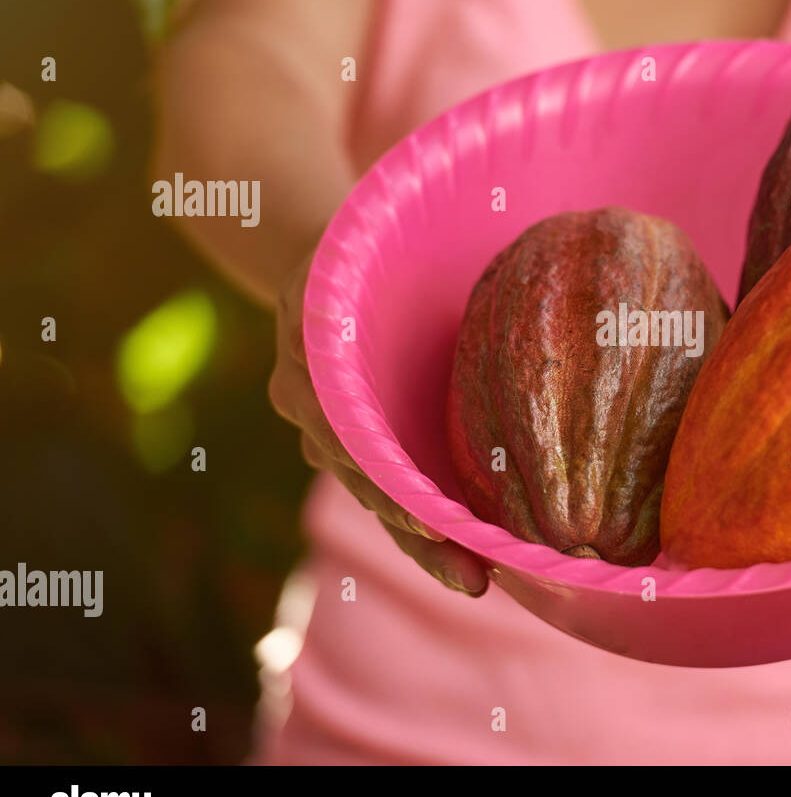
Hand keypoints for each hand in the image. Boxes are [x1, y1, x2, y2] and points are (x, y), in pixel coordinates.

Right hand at [269, 252, 488, 595]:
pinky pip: (384, 485)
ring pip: (376, 494)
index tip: (431, 519)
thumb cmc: (351, 238)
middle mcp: (311, 400)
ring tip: (477, 581)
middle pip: (366, 481)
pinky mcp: (354, 437)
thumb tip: (471, 216)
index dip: (388, 481)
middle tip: (472, 579)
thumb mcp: (357, 236)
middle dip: (418, 535)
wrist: (307, 251)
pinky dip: (422, 518)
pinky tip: (471, 553)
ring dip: (425, 541)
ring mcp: (326, 425)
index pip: (349, 434)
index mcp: (311, 354)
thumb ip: (381, 255)